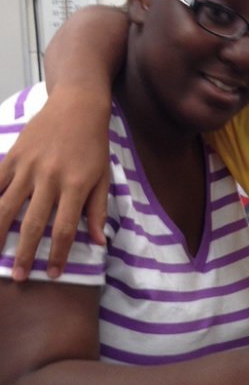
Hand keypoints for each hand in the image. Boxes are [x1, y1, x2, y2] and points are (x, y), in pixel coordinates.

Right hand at [0, 86, 109, 279]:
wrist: (77, 106)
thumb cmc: (94, 146)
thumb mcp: (103, 178)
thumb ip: (98, 211)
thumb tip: (98, 244)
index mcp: (75, 186)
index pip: (64, 229)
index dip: (57, 254)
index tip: (52, 274)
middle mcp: (50, 178)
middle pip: (33, 223)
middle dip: (24, 254)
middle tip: (18, 277)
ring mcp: (28, 166)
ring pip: (6, 206)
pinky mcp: (13, 155)